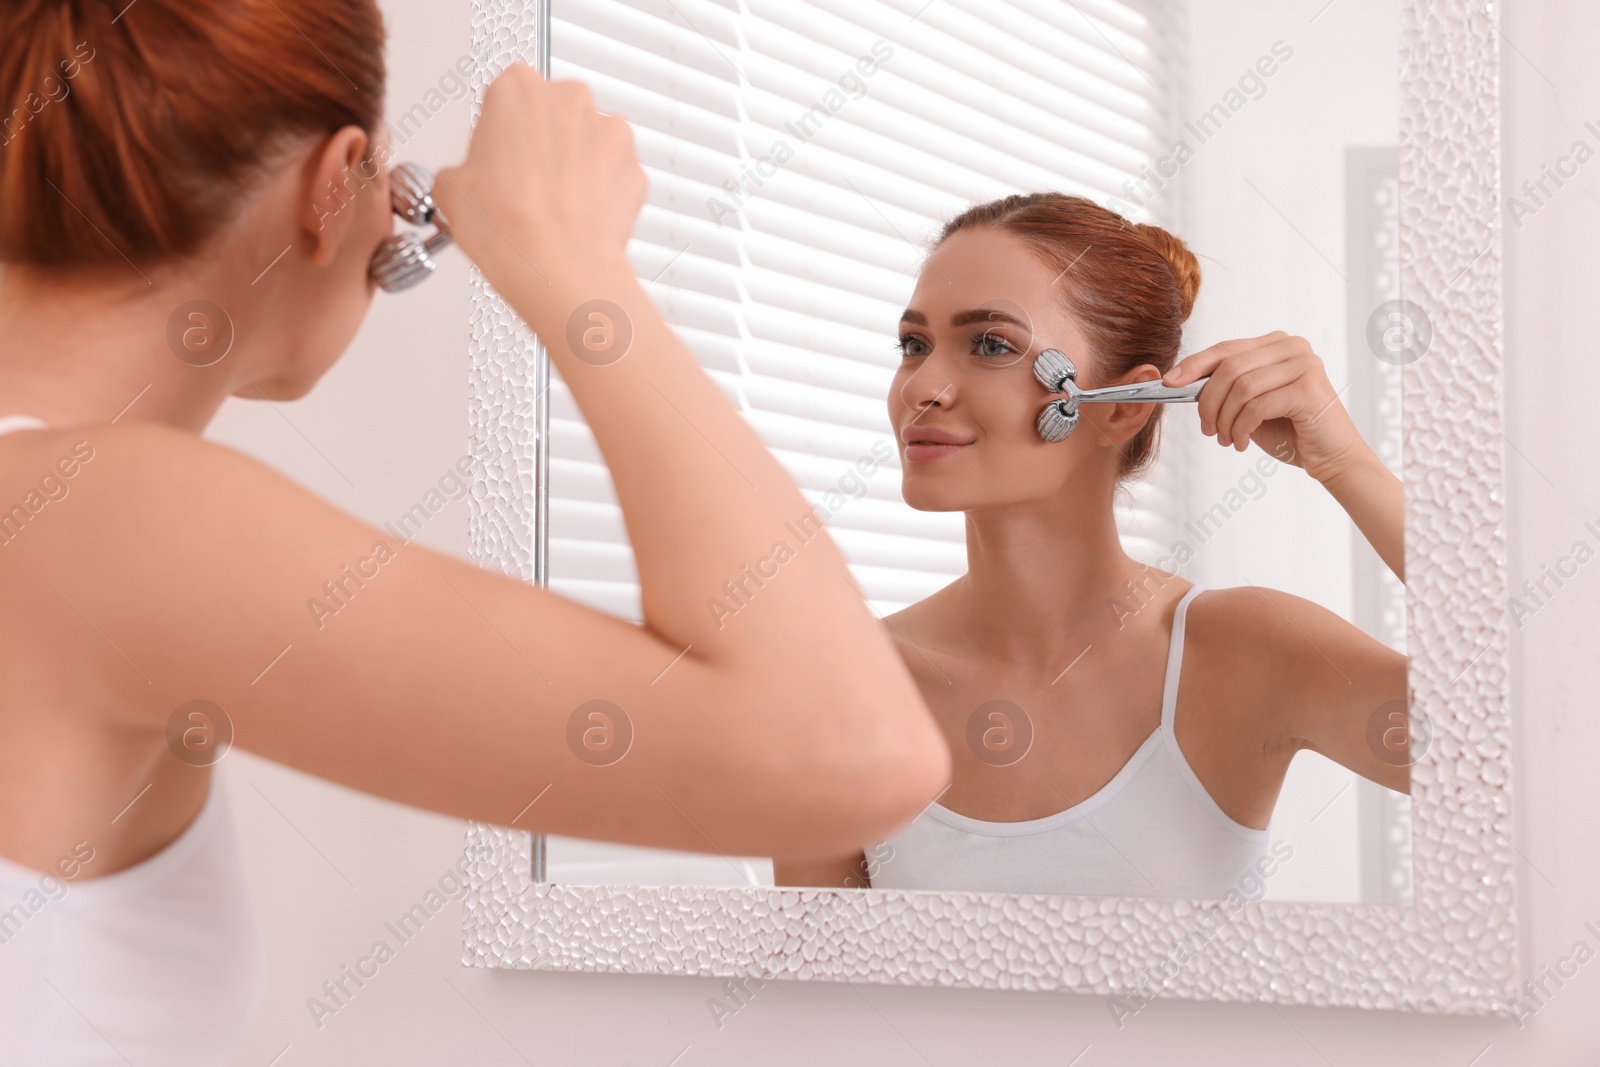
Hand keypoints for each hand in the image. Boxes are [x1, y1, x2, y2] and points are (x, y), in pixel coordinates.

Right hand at [432, 64, 646, 298]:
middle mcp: (569, 99)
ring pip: (589, 141)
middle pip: (552, 114)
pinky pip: (615, 173)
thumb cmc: (510, 226)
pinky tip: (580, 215)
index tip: (495, 157)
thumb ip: (458, 172)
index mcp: (516, 88)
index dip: (499, 132)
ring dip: (575, 164)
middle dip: (541, 144)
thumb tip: (462, 184)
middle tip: (523, 185)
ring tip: (553, 204)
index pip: (505, 96)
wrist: (558, 266)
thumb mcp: (451, 191)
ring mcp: (609, 131)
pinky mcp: (635, 166)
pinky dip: (602, 190)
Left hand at [1163, 331, 1369, 483]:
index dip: (1193, 365)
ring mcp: (1304, 365)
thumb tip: (1181, 381)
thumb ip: (1226, 387)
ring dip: (1225, 420)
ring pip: (1241, 387)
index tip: (1169, 383)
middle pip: (1229, 367)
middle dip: (1208, 402)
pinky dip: (1242, 428)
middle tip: (1207, 429)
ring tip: (1227, 439)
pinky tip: (1242, 443)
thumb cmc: (1290, 430)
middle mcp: (1293, 347)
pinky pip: (1256, 406)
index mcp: (1276, 344)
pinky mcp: (1309, 389)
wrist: (1331, 457)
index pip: (1226, 349)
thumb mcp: (1249, 404)